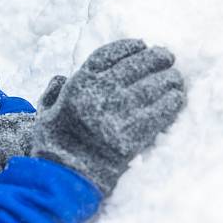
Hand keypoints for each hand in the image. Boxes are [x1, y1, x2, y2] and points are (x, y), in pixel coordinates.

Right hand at [31, 39, 185, 193]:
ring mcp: (119, 113)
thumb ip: (54, 93)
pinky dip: (172, 102)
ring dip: (169, 78)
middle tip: (167, 57)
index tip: (142, 44)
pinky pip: (162, 111)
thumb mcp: (45, 113)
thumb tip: (62, 77)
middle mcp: (100, 94)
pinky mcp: (135, 134)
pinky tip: (177, 97)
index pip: (110, 54)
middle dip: (156, 58)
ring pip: (154, 85)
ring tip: (175, 78)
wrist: (65, 178)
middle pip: (137, 65)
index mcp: (79, 85)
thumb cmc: (54, 144)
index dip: (129, 47)